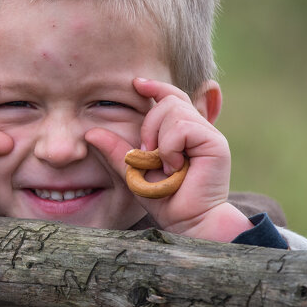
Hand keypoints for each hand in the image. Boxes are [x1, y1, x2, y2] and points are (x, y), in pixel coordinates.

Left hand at [85, 78, 251, 240]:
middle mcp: (198, 129)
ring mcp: (209, 135)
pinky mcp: (216, 144)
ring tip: (164, 164)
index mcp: (182, 132)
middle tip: (148, 154)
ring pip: (174, 110)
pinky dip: (169, 147)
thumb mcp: (132, 172)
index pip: (170, 96)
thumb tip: (90, 132)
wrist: (186, 222)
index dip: (154, 87)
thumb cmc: (163, 200)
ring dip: (159, 138)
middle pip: (168, 100)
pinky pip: (183, 127)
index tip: (135, 84)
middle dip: (149, 125)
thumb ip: (116, 152)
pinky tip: (174, 167)